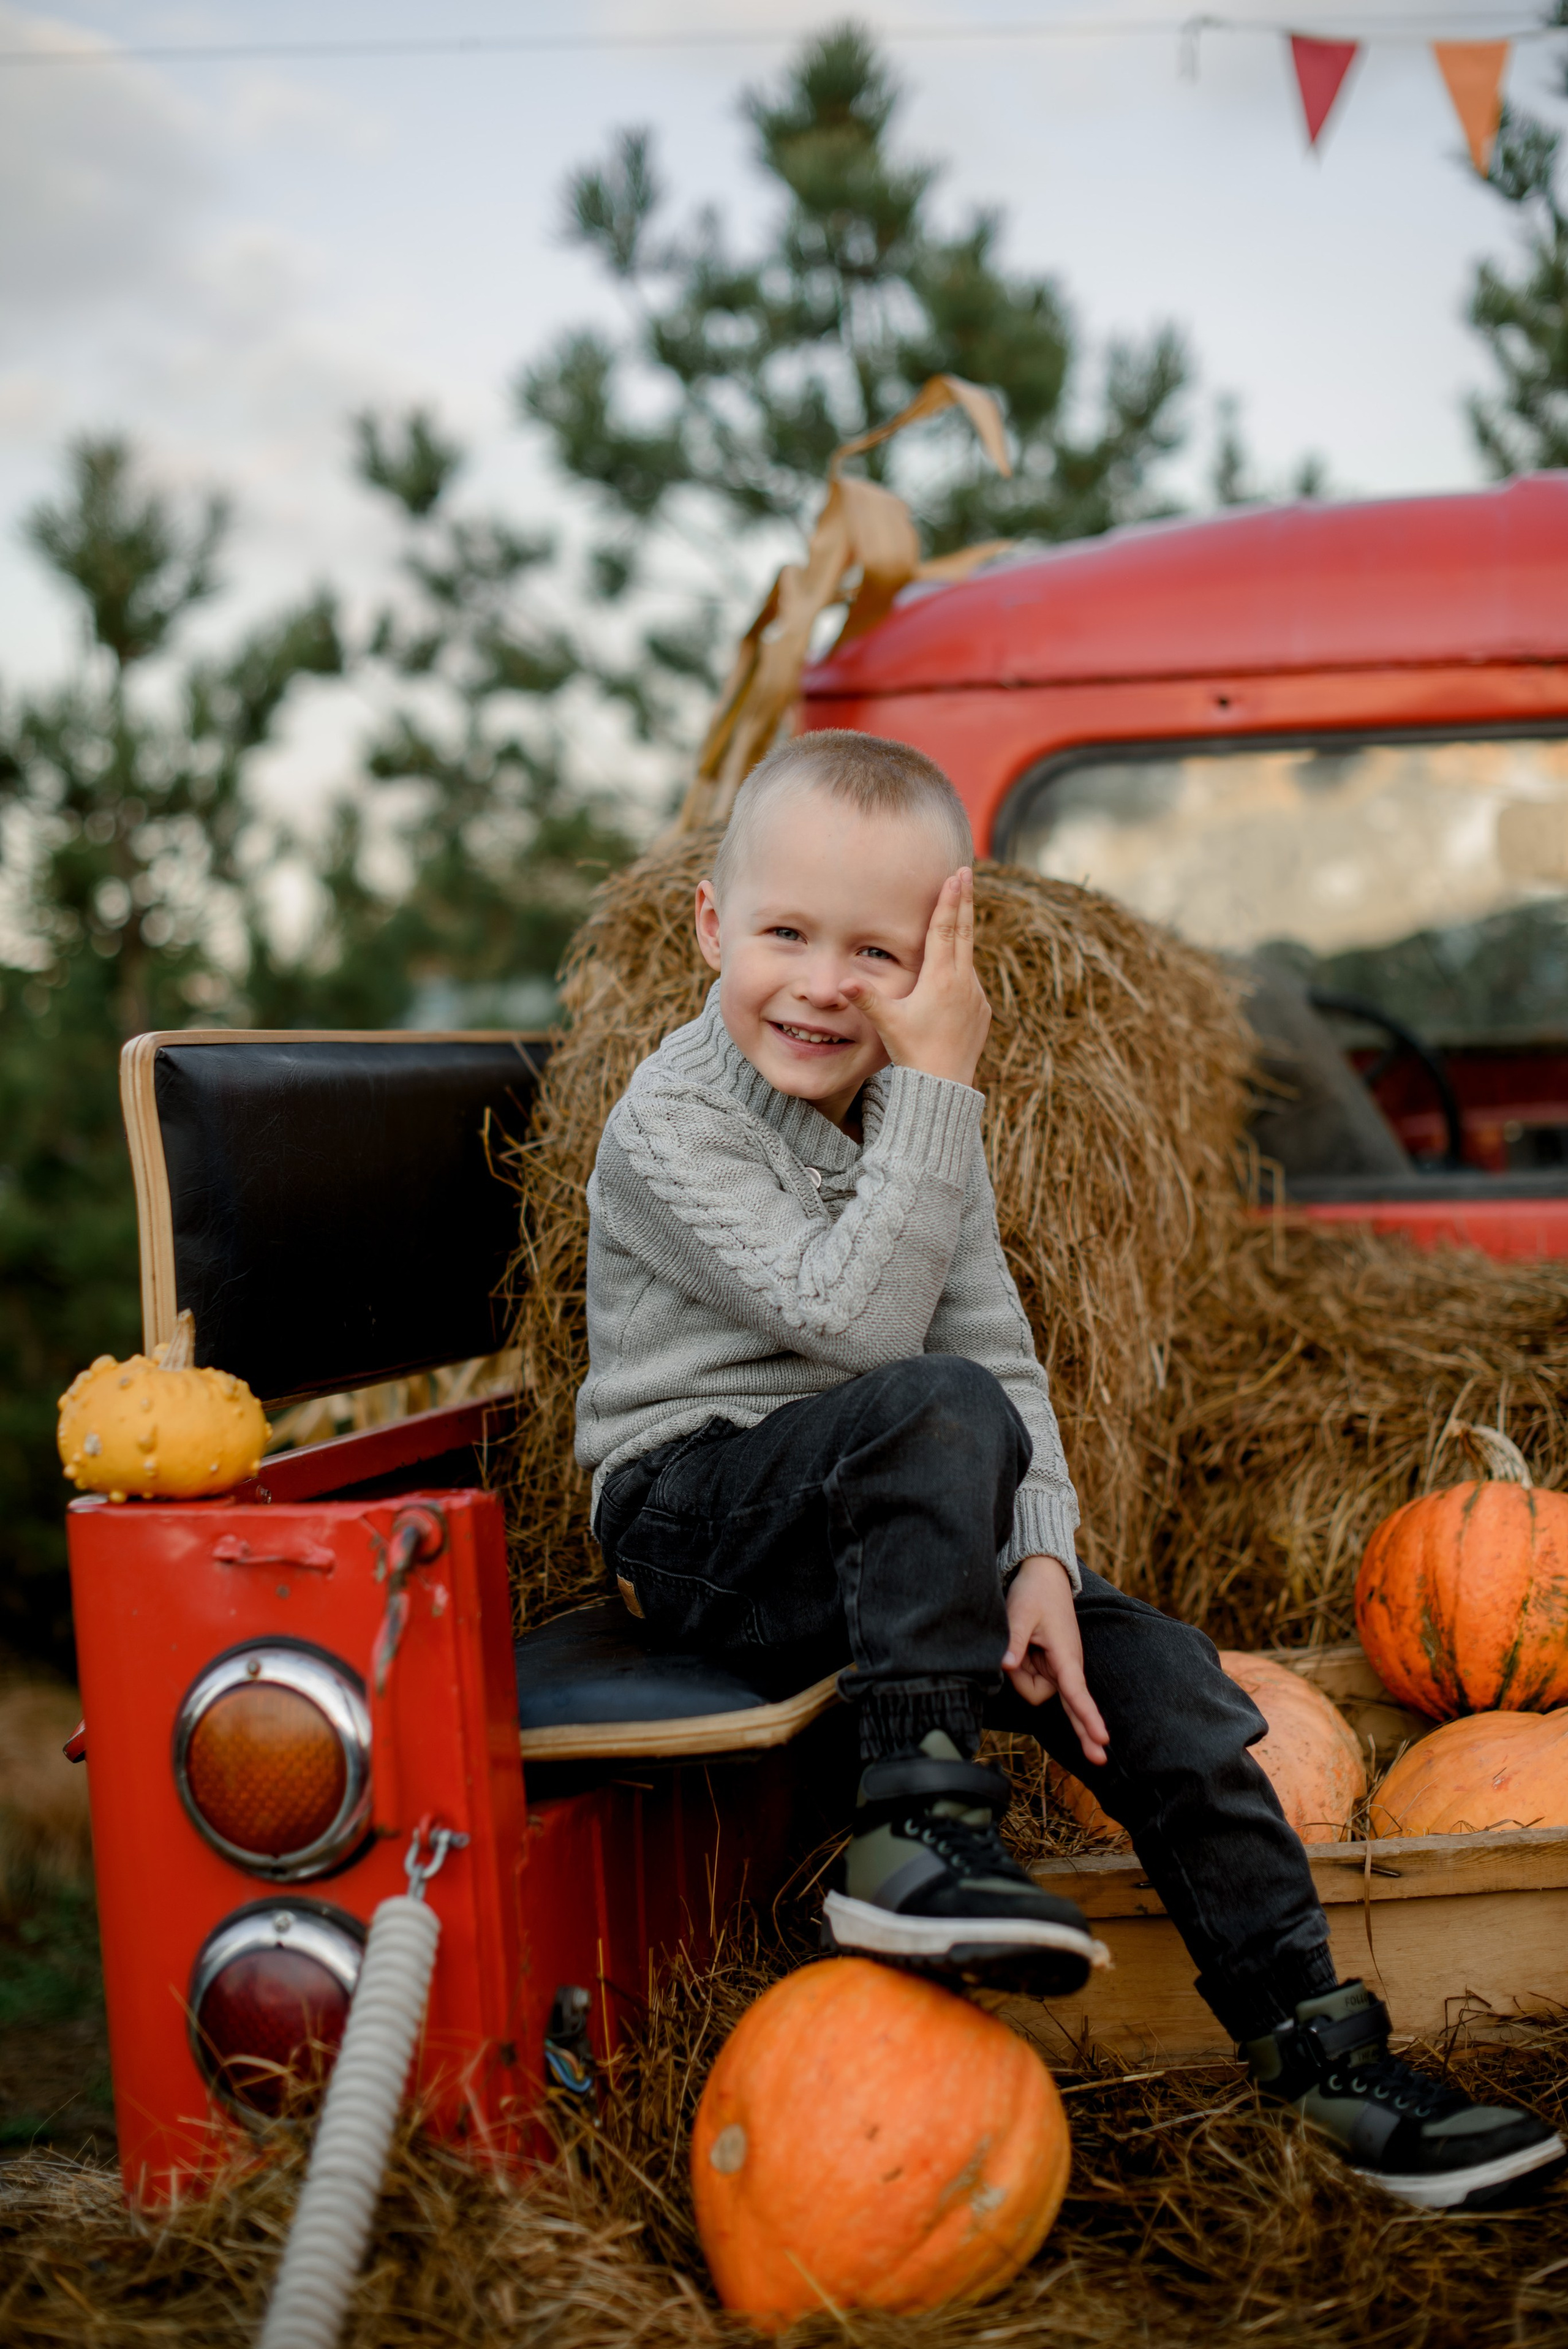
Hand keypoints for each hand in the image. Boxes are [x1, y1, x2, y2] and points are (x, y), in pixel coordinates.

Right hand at [842, 867, 990, 1090]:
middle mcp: (964, 982)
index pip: (945, 929)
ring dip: (964, 930)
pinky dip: (964, 963)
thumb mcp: (887, 1023)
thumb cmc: (914, 1052)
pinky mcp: (981, 1010)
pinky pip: (971, 978)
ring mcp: (976, 996)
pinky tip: (956, 962)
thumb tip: (839, 983)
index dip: (949, 901)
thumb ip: (866, 998)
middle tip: (967, 873)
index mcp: (942, 978)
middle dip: (965, 901)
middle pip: (964, 932)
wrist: (945, 1084)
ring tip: (961, 908)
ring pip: (969, 955)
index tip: (957, 876)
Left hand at [1002, 1554, 1109, 1769]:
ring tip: (1019, 1642)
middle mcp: (1067, 1666)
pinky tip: (1021, 1652)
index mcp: (1065, 1655)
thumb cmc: (1034, 1593)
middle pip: (1065, 1704)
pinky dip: (1022, 1671)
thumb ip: (1014, 1640)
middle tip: (1099, 1761)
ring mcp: (1060, 1667)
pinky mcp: (1051, 1666)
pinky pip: (1032, 1680)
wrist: (1044, 1577)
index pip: (1077, 1693)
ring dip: (1021, 1674)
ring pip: (1035, 1691)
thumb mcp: (1019, 1613)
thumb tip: (1005, 1666)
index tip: (1102, 1739)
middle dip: (1083, 1729)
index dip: (1087, 1717)